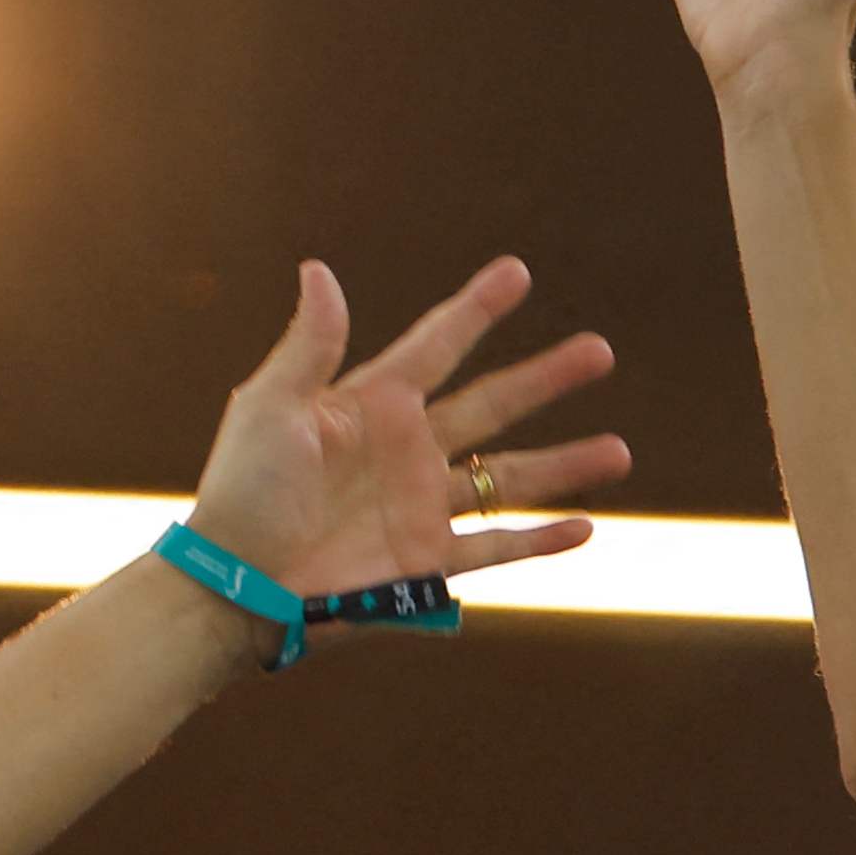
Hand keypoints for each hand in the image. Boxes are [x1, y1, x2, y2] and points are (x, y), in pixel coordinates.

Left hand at [181, 257, 624, 610]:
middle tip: (599, 350)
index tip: (517, 273)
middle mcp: (407, 449)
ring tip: (619, 452)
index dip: (476, 310)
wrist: (236, 584)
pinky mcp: (429, 561)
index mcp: (369, 404)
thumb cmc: (241, 491)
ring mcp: (423, 506)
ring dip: (566, 464)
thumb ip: (309, 347)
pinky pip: (497, 549)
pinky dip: (542, 541)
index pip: (435, 346)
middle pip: (493, 405)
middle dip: (546, 379)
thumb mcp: (269, 408)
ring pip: (510, 478)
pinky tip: (586, 528)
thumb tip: (321, 270)